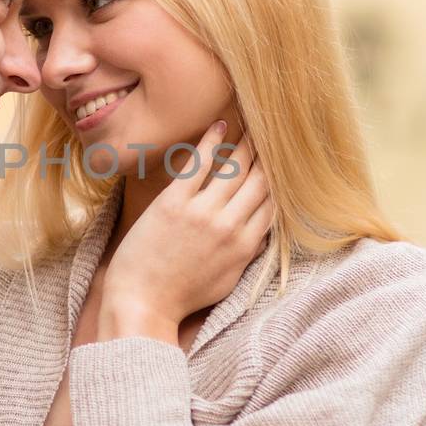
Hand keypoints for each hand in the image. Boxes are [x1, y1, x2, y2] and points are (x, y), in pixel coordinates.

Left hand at [98, 122, 273, 344]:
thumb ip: (247, 254)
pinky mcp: (174, 202)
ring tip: (254, 123)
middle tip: (274, 132)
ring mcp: (202, 212)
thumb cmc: (182, 296)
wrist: (142, 302)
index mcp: (245, 247)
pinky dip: (212, 141)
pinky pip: (199, 164)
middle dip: (270, 156)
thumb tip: (261, 231)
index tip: (283, 162)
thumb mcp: (226, 281)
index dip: (280, 180)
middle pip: (260, 181)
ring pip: (235, 168)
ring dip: (247, 143)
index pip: (273, 204)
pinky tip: (219, 125)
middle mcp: (230, 226)